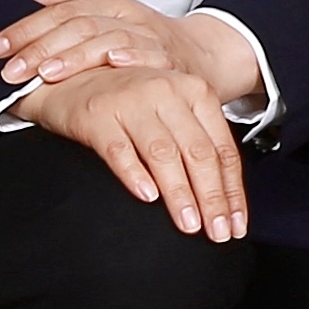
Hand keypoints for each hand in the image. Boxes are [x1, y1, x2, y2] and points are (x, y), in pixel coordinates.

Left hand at [0, 0, 262, 106]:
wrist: (204, 54)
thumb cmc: (148, 40)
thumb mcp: (110, 20)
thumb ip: (73, 10)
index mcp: (109, 7)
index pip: (61, 12)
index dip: (27, 29)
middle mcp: (128, 18)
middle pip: (80, 25)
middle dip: (41, 48)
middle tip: (11, 70)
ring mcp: (150, 37)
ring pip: (110, 39)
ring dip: (77, 56)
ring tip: (48, 72)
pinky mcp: (171, 60)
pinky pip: (152, 55)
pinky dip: (133, 57)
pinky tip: (113, 62)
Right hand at [17, 63, 249, 238]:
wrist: (71, 76)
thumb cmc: (129, 100)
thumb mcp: (171, 110)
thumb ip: (196, 140)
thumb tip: (223, 193)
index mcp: (196, 92)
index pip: (223, 149)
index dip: (232, 190)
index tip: (237, 224)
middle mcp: (169, 93)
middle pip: (199, 153)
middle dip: (212, 197)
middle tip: (218, 233)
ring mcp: (132, 103)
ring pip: (164, 154)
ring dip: (180, 193)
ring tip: (189, 225)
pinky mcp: (98, 116)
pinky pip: (120, 150)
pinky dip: (135, 174)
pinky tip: (147, 197)